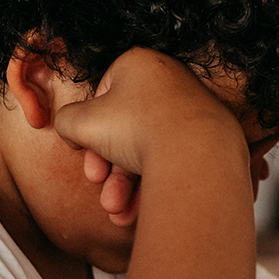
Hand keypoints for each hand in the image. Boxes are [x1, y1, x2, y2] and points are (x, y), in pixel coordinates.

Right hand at [53, 48, 244, 225]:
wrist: (196, 152)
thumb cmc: (137, 128)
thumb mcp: (82, 122)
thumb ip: (66, 121)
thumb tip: (72, 129)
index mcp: (139, 65)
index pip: (103, 98)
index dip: (89, 130)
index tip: (83, 153)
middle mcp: (170, 82)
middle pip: (127, 130)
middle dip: (109, 169)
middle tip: (102, 192)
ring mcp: (194, 110)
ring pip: (149, 150)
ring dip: (126, 187)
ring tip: (118, 212)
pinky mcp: (212, 137)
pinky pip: (174, 160)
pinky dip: (155, 184)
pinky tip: (138, 213)